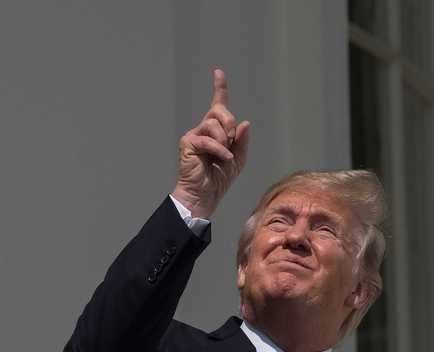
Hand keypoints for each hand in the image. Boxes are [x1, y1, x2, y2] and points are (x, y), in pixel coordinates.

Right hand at [172, 69, 250, 217]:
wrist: (204, 195)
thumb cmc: (219, 179)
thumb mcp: (238, 159)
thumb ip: (242, 141)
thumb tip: (245, 122)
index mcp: (215, 131)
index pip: (217, 105)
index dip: (219, 88)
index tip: (218, 73)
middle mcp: (203, 129)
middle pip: (219, 111)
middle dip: (230, 123)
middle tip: (232, 142)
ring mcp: (194, 135)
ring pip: (213, 123)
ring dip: (225, 140)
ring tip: (225, 155)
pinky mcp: (188, 143)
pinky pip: (207, 139)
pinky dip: (219, 149)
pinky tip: (223, 159)